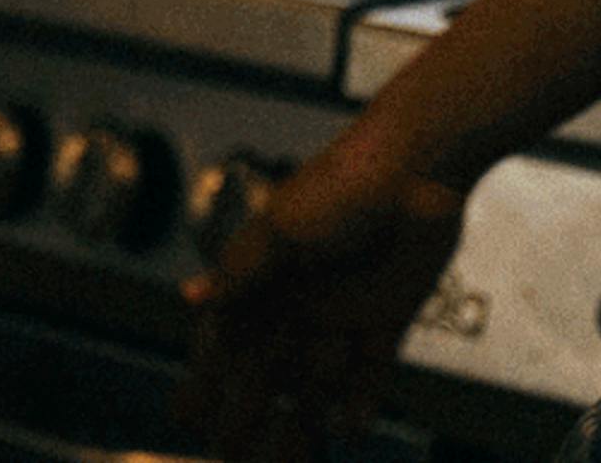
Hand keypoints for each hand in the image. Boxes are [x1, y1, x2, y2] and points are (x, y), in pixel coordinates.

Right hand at [175, 133, 473, 462]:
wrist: (417, 166)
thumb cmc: (341, 185)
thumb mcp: (282, 230)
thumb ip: (240, 272)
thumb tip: (190, 297)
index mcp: (264, 276)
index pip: (224, 338)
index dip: (204, 377)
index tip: (184, 417)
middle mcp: (298, 300)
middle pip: (266, 371)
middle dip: (247, 415)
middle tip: (232, 455)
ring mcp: (341, 312)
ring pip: (314, 381)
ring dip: (303, 419)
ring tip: (294, 458)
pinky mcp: (385, 319)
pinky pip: (369, 373)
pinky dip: (359, 401)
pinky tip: (349, 429)